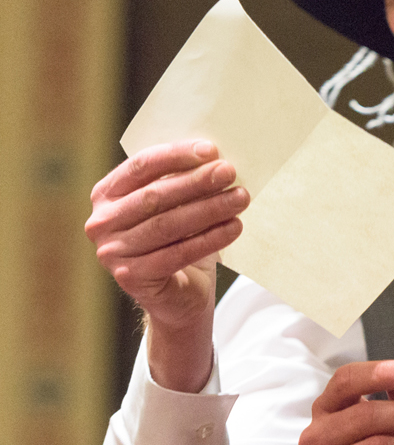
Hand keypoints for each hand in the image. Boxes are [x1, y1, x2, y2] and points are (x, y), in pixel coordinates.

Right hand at [85, 140, 249, 390]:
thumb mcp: (177, 205)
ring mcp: (112, 252)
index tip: (211, 150)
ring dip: (209, 208)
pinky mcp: (131, 277)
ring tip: (240, 198)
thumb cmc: (179, 239)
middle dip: (197, 181)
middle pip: (155, 195)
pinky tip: (234, 227)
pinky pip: (177, 254)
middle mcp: (102, 222)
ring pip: (168, 224)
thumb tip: (216, 157)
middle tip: (230, 172)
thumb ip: (183, 180)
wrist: (178, 294)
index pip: (141, 166)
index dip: (177, 155)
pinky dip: (210, 239)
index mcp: (107, 194)